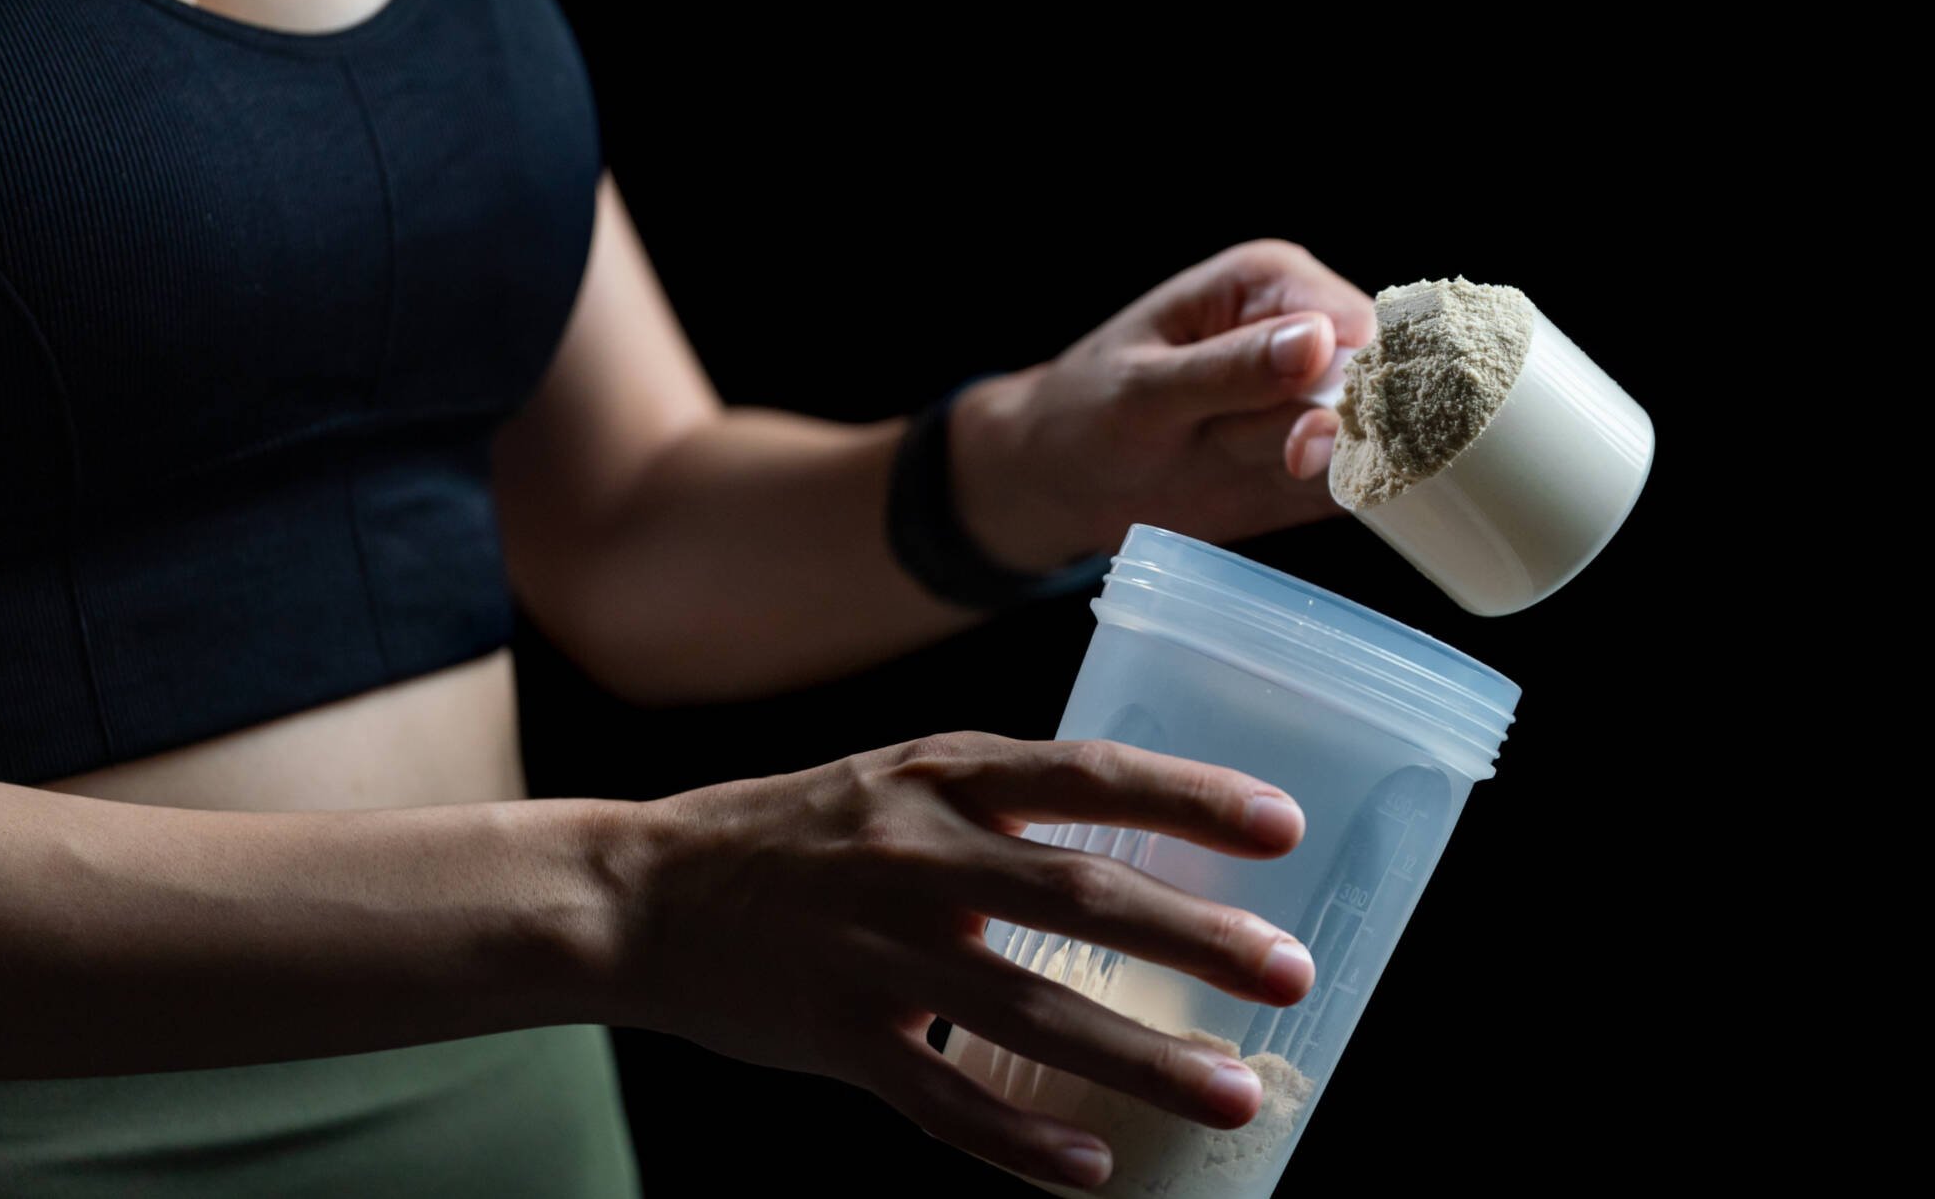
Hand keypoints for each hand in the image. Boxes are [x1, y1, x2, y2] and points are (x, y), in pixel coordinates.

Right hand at [606, 731, 1314, 1189]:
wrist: (643, 893)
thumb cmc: (802, 833)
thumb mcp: (902, 779)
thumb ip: (1007, 804)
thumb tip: (1147, 837)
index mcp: (944, 775)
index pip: (1087, 775)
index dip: (1189, 797)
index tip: (1286, 825)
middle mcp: (914, 853)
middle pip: (1076, 897)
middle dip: (1195, 939)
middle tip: (1290, 974)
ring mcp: (873, 949)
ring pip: (1027, 1012)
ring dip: (1140, 1060)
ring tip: (1237, 1093)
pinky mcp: (835, 1034)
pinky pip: (941, 1099)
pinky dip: (1021, 1139)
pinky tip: (1094, 1168)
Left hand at [950, 239, 1376, 571]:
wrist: (1060, 480)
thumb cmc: (1086, 413)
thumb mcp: (1144, 391)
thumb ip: (1230, 370)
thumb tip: (1319, 341)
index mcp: (1269, 283)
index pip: (1356, 323)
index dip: (1355, 377)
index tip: (1314, 427)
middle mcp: (1306, 335)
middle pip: (1371, 387)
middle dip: (1325, 432)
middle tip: (1282, 455)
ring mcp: (1315, 402)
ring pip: (1363, 442)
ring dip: (1307, 468)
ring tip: (1227, 454)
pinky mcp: (1316, 464)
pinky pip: (1357, 485)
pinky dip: (1334, 498)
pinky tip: (1280, 492)